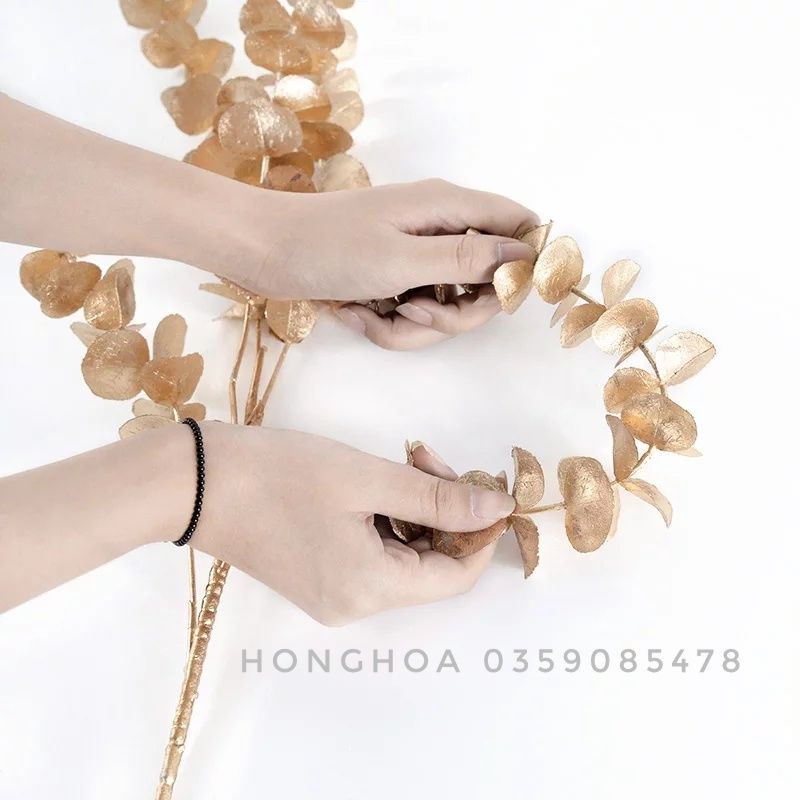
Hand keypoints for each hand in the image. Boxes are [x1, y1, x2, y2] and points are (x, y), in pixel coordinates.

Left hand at [1, 100, 536, 348]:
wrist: (259, 251)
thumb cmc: (326, 247)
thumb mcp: (400, 258)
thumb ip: (466, 257)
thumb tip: (524, 253)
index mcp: (447, 207)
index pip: (517, 223)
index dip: (523, 262)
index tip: (502, 297)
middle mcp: (438, 229)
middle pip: (485, 281)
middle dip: (455, 312)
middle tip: (416, 310)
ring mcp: (414, 257)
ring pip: (447, 306)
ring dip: (414, 324)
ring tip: (374, 313)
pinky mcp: (392, 279)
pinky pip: (413, 313)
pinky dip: (389, 323)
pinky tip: (358, 314)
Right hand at [192, 422, 514, 625]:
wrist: (194, 482)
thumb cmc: (279, 475)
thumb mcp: (367, 477)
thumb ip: (438, 496)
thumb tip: (498, 508)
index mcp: (370, 589)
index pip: (455, 577)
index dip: (478, 533)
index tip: (480, 485)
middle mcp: (354, 605)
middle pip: (428, 566)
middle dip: (441, 510)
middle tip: (424, 455)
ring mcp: (333, 595)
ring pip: (402, 556)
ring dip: (413, 509)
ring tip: (399, 460)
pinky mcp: (317, 578)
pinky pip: (372, 554)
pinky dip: (385, 519)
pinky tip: (374, 482)